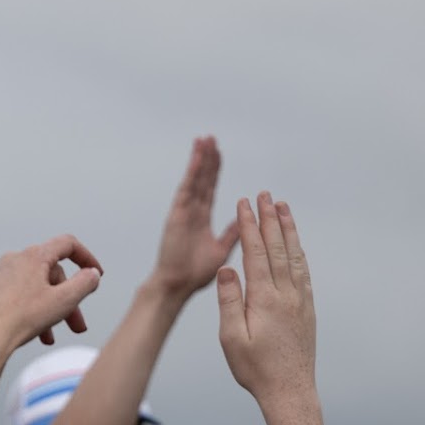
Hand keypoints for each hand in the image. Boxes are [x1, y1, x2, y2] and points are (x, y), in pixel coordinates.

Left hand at [0, 235, 101, 356]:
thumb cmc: (21, 319)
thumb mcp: (63, 301)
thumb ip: (84, 284)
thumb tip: (92, 274)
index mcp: (34, 257)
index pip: (67, 245)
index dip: (87, 257)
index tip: (96, 274)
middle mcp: (14, 259)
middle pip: (51, 274)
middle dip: (67, 300)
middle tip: (76, 325)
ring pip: (34, 288)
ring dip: (48, 310)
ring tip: (50, 336)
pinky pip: (16, 297)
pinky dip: (28, 311)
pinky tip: (30, 330)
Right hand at [152, 137, 237, 298]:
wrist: (177, 286)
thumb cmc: (195, 274)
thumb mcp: (220, 250)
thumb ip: (231, 234)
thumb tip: (246, 220)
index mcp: (201, 220)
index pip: (209, 189)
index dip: (214, 171)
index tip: (219, 154)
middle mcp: (192, 212)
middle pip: (202, 180)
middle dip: (208, 159)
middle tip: (212, 139)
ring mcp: (184, 212)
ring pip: (195, 180)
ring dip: (200, 159)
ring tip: (204, 139)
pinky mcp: (177, 214)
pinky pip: (187, 188)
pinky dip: (193, 171)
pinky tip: (198, 156)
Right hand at [217, 194, 315, 406]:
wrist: (289, 391)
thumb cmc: (255, 369)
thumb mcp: (233, 338)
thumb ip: (230, 301)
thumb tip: (227, 268)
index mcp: (265, 299)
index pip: (256, 252)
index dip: (250, 226)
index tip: (245, 204)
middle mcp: (286, 294)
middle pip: (277, 247)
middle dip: (270, 218)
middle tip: (265, 194)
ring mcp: (300, 300)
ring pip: (294, 255)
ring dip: (288, 229)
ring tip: (283, 207)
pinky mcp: (307, 309)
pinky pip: (303, 271)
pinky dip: (298, 251)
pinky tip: (295, 244)